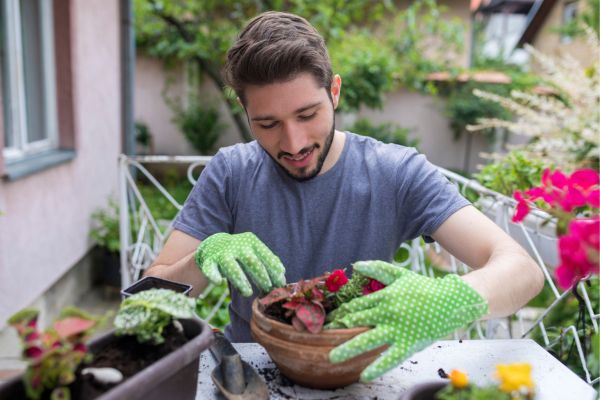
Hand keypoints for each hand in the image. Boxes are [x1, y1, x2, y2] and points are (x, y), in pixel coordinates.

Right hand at [195, 232, 285, 296]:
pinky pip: (211, 269)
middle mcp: (238, 246)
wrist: (213, 244)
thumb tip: (282, 274)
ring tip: (248, 293)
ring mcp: (222, 253)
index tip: (280, 282)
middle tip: (267, 289)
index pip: (265, 256)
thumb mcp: (254, 251)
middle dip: (261, 277)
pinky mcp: (209, 261)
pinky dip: (214, 276)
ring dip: (241, 281)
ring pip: (232, 267)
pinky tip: (218, 282)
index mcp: (251, 242)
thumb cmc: (240, 252)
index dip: (274, 270)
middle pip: (251, 262)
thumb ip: (268, 260)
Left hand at [328, 260, 487, 381]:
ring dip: (348, 349)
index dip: (340, 313)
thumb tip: (356, 264)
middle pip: (356, 322)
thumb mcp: (400, 275)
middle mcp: (386, 313)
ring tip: (331, 357)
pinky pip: (390, 357)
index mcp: (384, 296)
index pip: (356, 306)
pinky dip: (377, 367)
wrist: (451, 301)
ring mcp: (397, 329)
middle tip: (320, 337)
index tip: (327, 320)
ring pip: (367, 340)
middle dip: (337, 329)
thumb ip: (378, 269)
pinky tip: (364, 375)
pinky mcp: (408, 343)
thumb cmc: (424, 288)